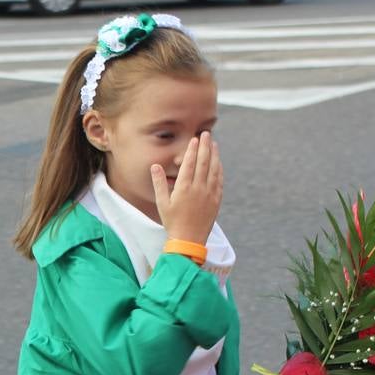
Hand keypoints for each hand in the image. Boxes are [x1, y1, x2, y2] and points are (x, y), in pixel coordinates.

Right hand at [151, 131, 222, 245]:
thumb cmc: (172, 222)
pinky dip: (219, 169)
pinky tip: (219, 163)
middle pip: (204, 162)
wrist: (188, 240)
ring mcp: (209, 194)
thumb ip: (159, 183)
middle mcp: (198, 189)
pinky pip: (219, 181)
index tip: (195, 139)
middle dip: (205, 146)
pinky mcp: (216, 200)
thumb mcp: (162, 203)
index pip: (190, 163)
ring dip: (214, 155)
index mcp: (184, 188)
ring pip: (214, 169)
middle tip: (206, 134)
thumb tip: (155, 166)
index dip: (192, 150)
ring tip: (214, 144)